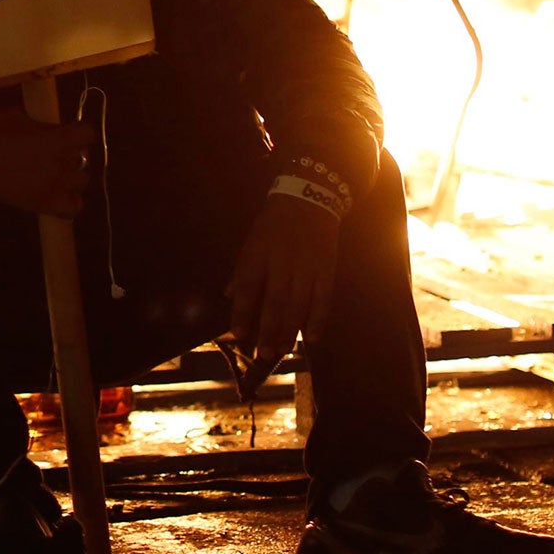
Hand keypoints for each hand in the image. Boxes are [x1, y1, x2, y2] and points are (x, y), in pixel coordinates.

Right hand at [0, 108, 101, 219]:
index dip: (78, 132)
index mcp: (57, 140)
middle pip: (83, 158)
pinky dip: (69, 201)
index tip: (68, 131)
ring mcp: (52, 188)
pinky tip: (56, 192)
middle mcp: (60, 165)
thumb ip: (44, 127)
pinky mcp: (41, 205)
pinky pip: (72, 208)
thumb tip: (54, 132)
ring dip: (70, 175)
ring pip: (82, 182)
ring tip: (52, 172)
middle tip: (53, 151)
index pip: (88, 134)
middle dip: (70, 152)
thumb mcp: (21, 117)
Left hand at [225, 195, 339, 367]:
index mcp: (259, 252)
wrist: (310, 199)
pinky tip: (311, 337)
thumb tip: (227, 295)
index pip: (248, 285)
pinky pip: (323, 298)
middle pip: (276, 300)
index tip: (237, 334)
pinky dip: (318, 319)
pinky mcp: (327, 268)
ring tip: (282, 350)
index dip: (242, 310)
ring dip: (291, 330)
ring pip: (300, 303)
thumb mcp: (252, 241)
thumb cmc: (274, 224)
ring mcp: (307, 265)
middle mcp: (282, 261)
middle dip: (269, 329)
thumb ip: (242, 270)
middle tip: (263, 353)